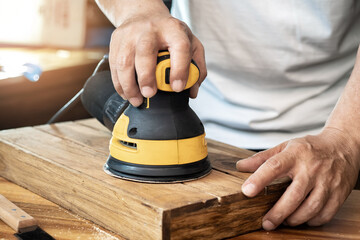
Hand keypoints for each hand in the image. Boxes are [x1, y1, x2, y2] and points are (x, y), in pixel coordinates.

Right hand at [109, 6, 206, 106]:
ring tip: (136, 100)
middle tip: (149, 94)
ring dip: (129, 85)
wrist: (144, 15)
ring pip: (124, 60)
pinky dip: (119, 83)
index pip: (179, 46)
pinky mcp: (116, 41)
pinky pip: (114, 65)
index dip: (179, 69)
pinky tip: (126, 93)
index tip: (177, 87)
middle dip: (146, 76)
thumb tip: (192, 91)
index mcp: (173, 30)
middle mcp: (150, 29)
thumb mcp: (190, 43)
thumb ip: (197, 67)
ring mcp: (130, 34)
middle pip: (145, 51)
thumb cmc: (168, 34)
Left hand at [236, 127, 359, 229]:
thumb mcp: (285, 147)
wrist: (343, 146)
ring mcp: (327, 182)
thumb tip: (240, 166)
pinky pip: (325, 214)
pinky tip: (302, 219)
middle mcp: (311, 168)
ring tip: (283, 221)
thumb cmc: (310, 148)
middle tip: (266, 222)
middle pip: (294, 194)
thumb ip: (262, 158)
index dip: (259, 179)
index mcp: (295, 154)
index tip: (246, 191)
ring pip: (310, 207)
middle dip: (278, 212)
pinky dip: (311, 221)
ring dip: (294, 219)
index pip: (274, 166)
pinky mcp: (339, 193)